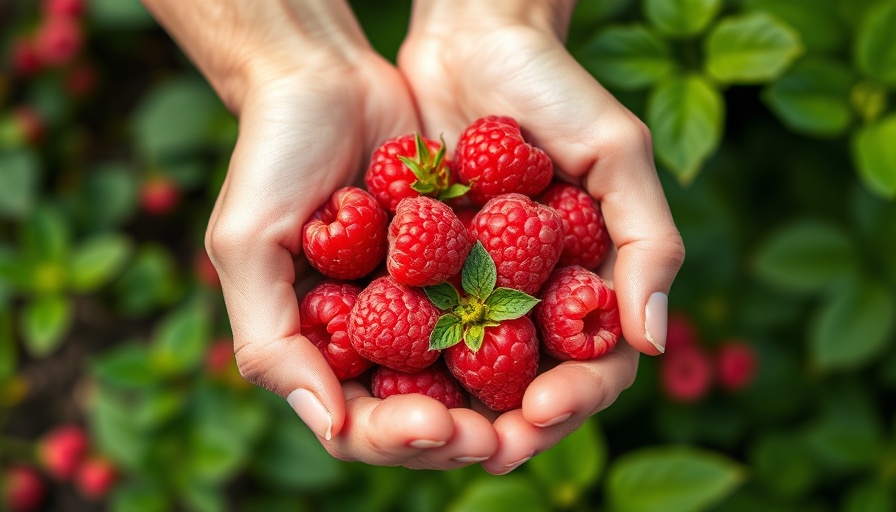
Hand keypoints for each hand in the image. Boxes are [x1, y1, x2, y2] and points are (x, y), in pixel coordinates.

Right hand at [143, 0, 497, 468]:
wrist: (327, 77)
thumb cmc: (272, 156)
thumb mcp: (246, 245)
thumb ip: (269, 338)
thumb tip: (330, 425)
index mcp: (324, 345)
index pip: (360, 421)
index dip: (397, 438)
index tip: (435, 426)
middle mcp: (379, 334)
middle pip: (425, 411)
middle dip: (461, 433)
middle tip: (498, 436)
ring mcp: (427, 299)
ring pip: (471, 373)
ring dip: (506, 399)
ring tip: (540, 405)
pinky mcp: (468, 261)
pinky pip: (503, 306)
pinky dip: (527, 329)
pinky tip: (563, 337)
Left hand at [399, 0, 684, 473]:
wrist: (469, 39)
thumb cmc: (553, 88)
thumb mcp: (616, 153)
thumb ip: (649, 242)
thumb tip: (655, 341)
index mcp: (586, 280)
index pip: (593, 366)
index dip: (574, 397)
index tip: (543, 408)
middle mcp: (529, 296)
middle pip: (524, 387)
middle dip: (505, 425)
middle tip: (479, 444)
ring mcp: (472, 288)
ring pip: (463, 374)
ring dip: (448, 412)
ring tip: (427, 429)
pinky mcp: (419, 270)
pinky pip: (409, 328)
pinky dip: (398, 361)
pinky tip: (377, 381)